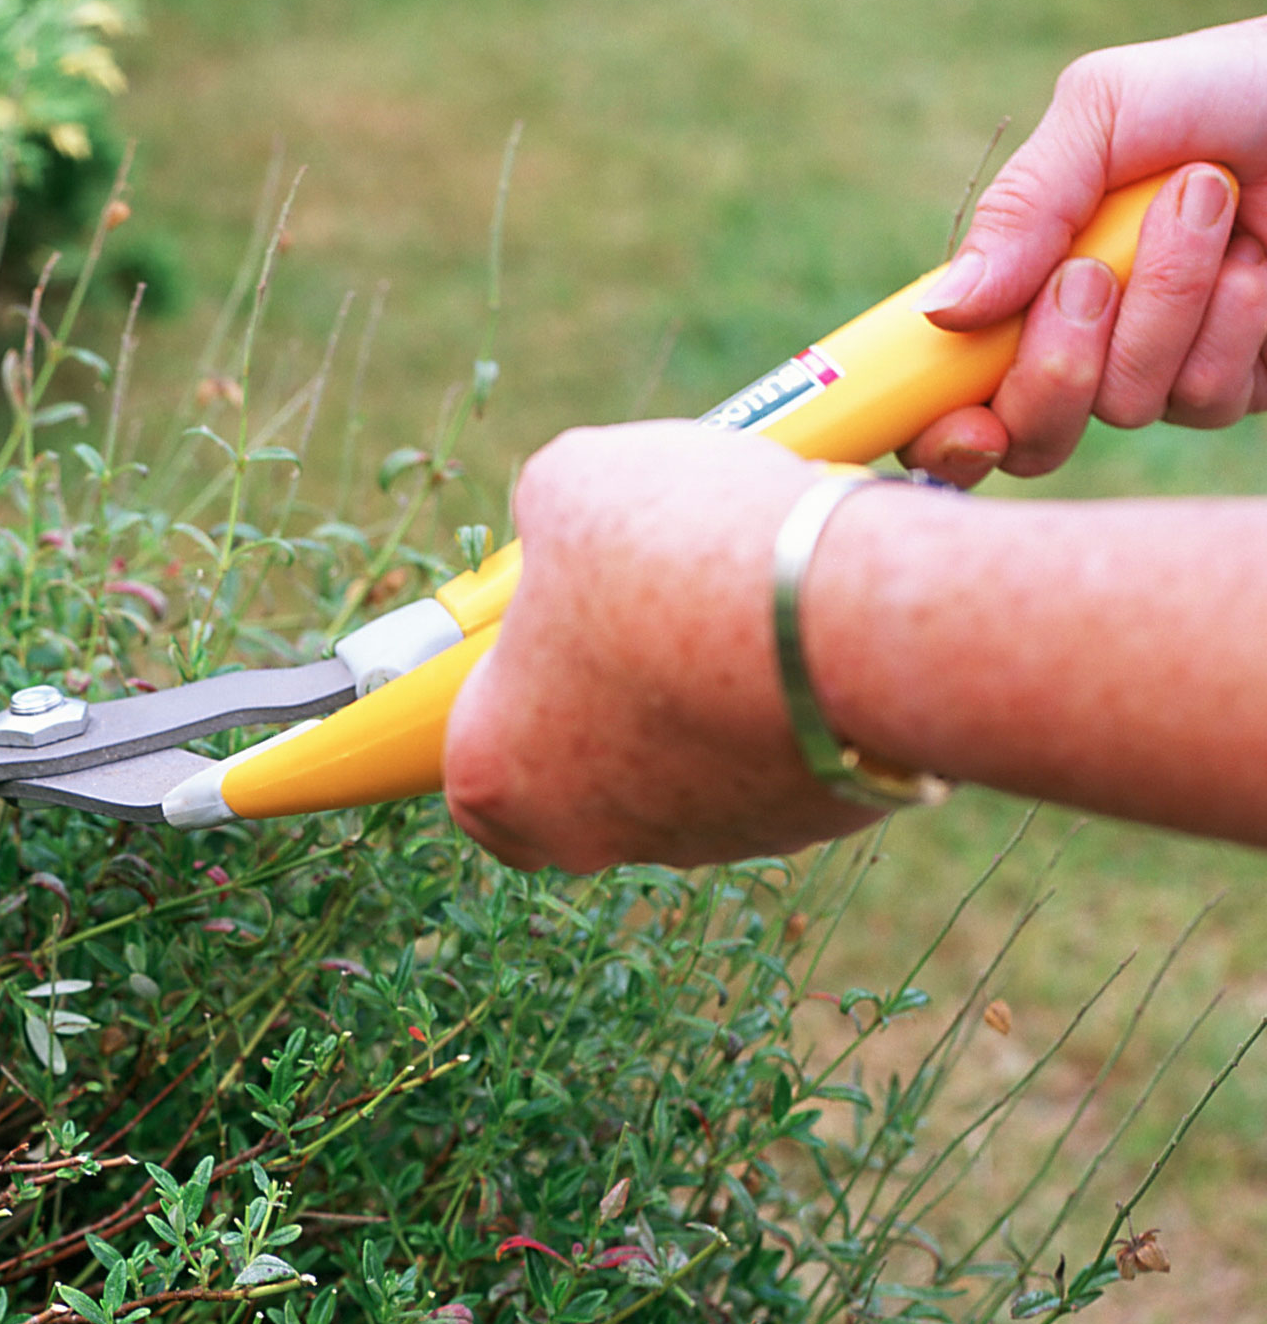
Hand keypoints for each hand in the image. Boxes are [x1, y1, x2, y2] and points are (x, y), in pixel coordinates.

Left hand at [444, 423, 884, 871]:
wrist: (852, 615)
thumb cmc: (675, 559)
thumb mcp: (570, 485)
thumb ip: (547, 513)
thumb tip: (568, 514)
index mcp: (498, 773)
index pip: (472, 748)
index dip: (503, 675)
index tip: (540, 616)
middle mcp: (588, 832)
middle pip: (576, 760)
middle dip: (603, 682)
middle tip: (637, 601)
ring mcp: (701, 838)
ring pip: (681, 760)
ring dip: (696, 689)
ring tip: (734, 598)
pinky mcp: (804, 824)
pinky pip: (776, 755)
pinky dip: (781, 701)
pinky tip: (800, 629)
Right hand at [905, 18, 1266, 486]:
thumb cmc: (1234, 86)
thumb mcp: (1107, 109)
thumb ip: (1022, 205)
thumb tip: (942, 311)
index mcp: (1030, 279)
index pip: (954, 391)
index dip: (942, 428)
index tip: (962, 423)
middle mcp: (1093, 339)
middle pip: (1031, 434)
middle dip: (1054, 366)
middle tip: (1092, 277)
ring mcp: (1172, 366)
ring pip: (1129, 406)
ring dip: (1168, 304)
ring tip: (1211, 205)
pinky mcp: (1250, 379)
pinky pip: (1211, 399)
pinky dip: (1234, 321)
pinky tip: (1257, 258)